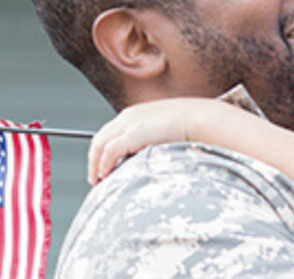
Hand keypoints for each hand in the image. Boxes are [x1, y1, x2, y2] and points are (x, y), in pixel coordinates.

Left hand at [87, 97, 206, 185]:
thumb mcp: (164, 130)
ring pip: (100, 144)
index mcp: (134, 114)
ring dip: (95, 164)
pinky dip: (104, 163)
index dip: (101, 152)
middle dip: (94, 160)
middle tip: (96, 178)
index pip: (108, 133)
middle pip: (99, 139)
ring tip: (98, 180)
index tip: (102, 167)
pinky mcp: (134, 132)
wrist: (200, 118)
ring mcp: (130, 123)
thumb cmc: (189, 126)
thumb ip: (151, 140)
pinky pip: (110, 150)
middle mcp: (128, 117)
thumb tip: (146, 157)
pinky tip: (105, 174)